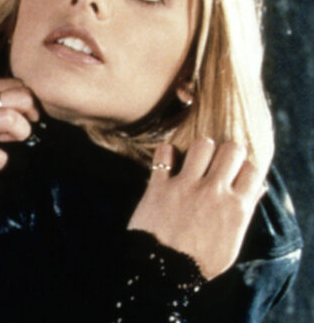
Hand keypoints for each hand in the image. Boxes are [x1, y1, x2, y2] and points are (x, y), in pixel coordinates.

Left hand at [127, 139, 265, 279]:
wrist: (164, 271)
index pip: (253, 168)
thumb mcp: (231, 242)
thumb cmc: (200, 262)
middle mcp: (214, 192)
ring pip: (202, 144)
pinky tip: (167, 162)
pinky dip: (166, 152)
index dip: (245, 167)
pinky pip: (164, 153)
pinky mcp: (159, 186)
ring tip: (193, 160)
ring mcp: (186, 186)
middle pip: (232, 149)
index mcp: (236, 207)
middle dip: (226, 152)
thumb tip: (256, 189)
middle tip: (216, 163)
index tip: (235, 174)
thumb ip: (243, 213)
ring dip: (200, 149)